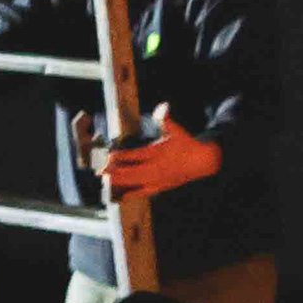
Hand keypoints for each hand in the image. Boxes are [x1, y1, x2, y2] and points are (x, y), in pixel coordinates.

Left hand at [104, 116, 221, 197]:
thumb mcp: (176, 131)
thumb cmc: (187, 145)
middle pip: (132, 172)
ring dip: (120, 182)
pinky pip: (144, 192)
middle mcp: (156, 169)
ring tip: (106, 181)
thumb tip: (163, 106)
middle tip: (100, 171)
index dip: (122, 156)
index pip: (136, 155)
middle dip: (115, 172)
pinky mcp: (161, 186)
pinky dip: (132, 194)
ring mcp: (158, 180)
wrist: (202, 162)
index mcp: (158, 153)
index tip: (109, 156)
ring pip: (136, 183)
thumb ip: (166, 119)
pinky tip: (122, 196)